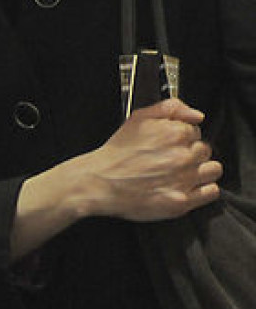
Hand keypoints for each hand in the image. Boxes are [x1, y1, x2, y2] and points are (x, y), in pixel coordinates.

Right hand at [12, 98, 222, 258]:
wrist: (96, 183)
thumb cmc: (115, 154)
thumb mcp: (138, 118)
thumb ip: (171, 107)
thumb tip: (197, 115)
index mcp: (176, 133)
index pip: (196, 131)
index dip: (182, 139)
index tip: (169, 147)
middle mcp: (183, 156)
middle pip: (205, 150)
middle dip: (190, 154)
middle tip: (170, 162)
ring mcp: (183, 180)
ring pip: (213, 170)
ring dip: (200, 171)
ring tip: (179, 175)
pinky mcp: (180, 201)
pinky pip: (211, 192)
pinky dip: (202, 190)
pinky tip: (185, 187)